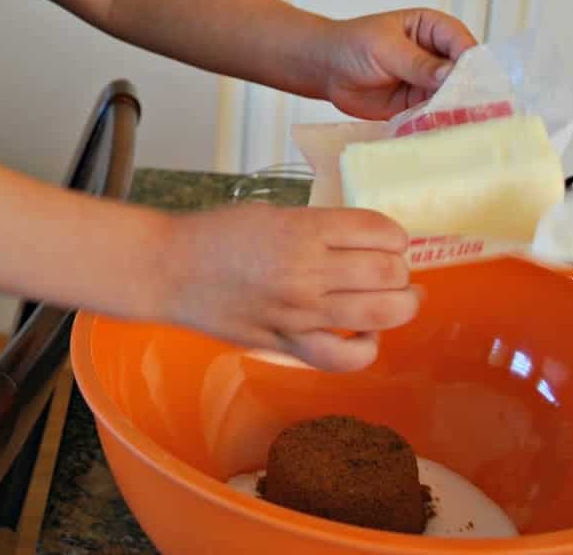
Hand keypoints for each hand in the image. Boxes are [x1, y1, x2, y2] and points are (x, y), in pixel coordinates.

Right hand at [159, 203, 418, 370]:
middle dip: (402, 270)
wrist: (169, 269)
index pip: (379, 231)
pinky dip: (367, 349)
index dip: (396, 235)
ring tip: (402, 299)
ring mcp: (298, 313)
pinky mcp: (286, 344)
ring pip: (380, 315)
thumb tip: (364, 242)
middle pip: (388, 273)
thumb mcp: (272, 213)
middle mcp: (306, 271)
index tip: (393, 239)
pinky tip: (368, 335)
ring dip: (402, 305)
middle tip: (397, 268)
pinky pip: (343, 357)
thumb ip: (318, 227)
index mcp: (302, 229)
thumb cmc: (216, 234)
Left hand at [315, 9, 475, 119]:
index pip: (462, 42)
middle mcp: (437, 55)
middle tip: (472, 108)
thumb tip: (450, 73)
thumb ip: (418, 62)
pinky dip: (439, 122)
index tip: (472, 80)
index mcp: (433, 29)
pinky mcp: (418, 105)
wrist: (327, 70)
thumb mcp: (385, 48)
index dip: (469, 61)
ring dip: (455, 110)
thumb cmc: (352, 45)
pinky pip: (435, 114)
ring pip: (453, 96)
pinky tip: (442, 131)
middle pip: (463, 73)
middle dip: (467, 90)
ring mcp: (429, 82)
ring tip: (460, 124)